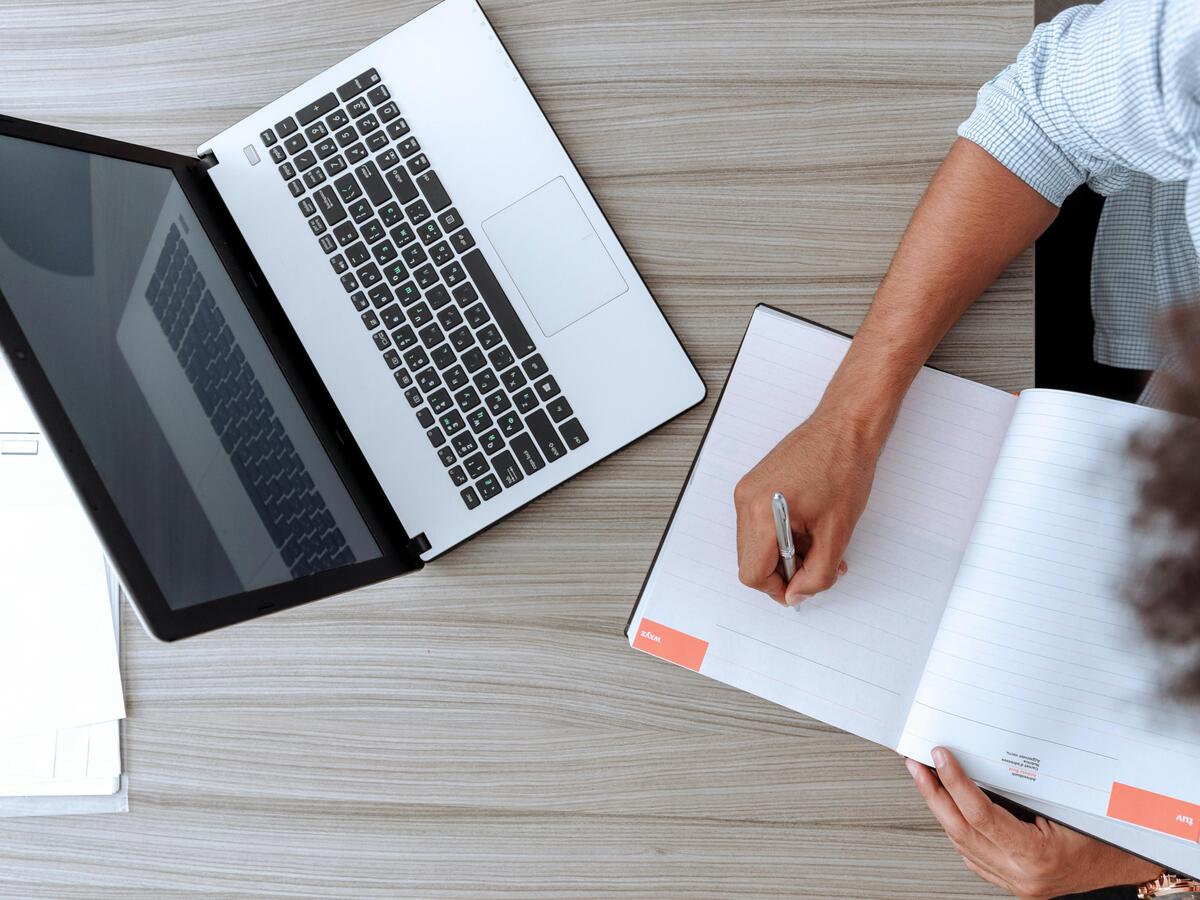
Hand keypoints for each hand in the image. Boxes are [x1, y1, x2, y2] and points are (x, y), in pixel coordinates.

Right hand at [733, 404, 880, 605]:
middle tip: (817, 565)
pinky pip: (760, 525)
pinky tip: (809, 527)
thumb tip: (799, 595)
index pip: (752, 573)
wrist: (846, 426)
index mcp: (761, 512)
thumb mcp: (838, 532)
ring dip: (785, 554)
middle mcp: (746, 499)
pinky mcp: (756, 484)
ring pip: (756, 544)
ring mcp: (748, 489)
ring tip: (818, 543)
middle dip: (784, 571)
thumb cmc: (844, 467)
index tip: (801, 589)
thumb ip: (817, 573)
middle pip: (750, 560)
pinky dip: (782, 535)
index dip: (778, 589)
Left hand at [906, 749, 1163, 898]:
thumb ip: (1026, 786)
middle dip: (933, 793)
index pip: (980, 814)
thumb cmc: (1105, 834)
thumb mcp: (1068, 804)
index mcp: (1036, 855)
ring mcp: (1013, 882)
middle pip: (961, 830)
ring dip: (941, 808)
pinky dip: (957, 829)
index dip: (955, 782)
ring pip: (961, 843)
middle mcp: (1020, 874)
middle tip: (916, 765)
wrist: (1125, 864)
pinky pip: (971, 854)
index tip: (940, 757)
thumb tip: (985, 755)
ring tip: (926, 779)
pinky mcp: (1010, 882)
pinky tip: (948, 807)